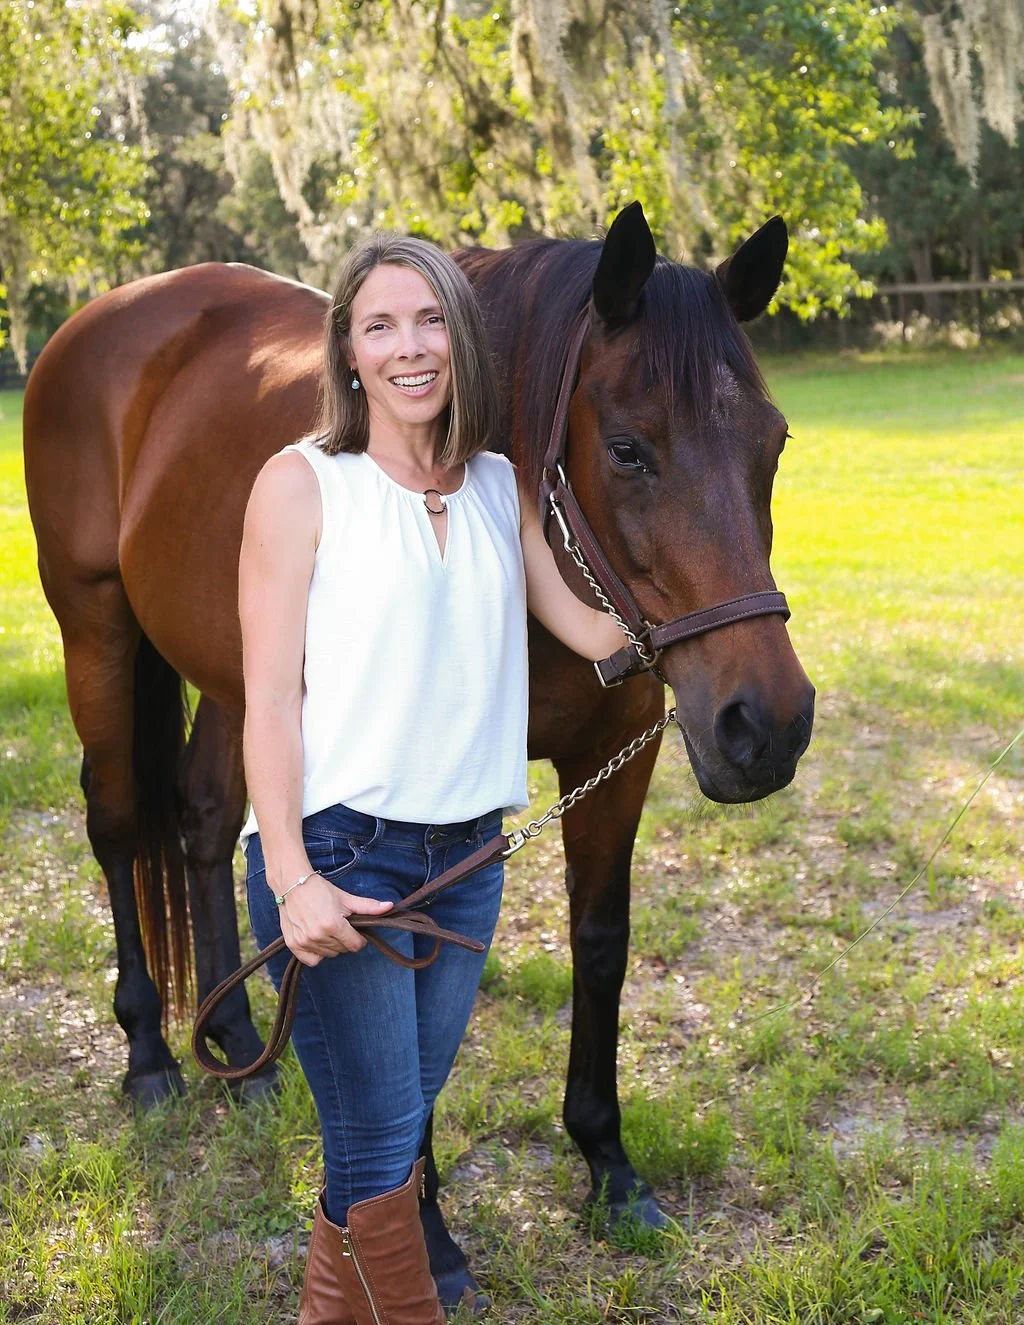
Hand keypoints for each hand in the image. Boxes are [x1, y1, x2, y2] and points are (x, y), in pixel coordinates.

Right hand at [278, 872, 392, 966]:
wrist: (292, 884)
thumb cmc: (321, 890)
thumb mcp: (346, 898)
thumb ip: (368, 907)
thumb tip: (390, 907)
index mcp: (334, 925)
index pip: (355, 945)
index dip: (359, 939)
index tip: (355, 930)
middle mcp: (318, 936)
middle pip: (342, 950)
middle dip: (345, 940)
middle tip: (339, 925)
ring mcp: (305, 942)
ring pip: (329, 955)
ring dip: (331, 945)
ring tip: (326, 928)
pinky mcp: (294, 945)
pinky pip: (312, 960)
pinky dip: (316, 953)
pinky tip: (317, 939)